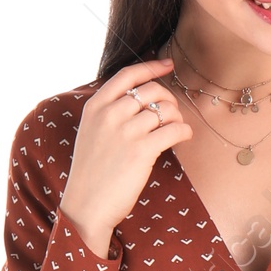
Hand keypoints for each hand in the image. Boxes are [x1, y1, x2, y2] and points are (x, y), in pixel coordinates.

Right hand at [58, 58, 193, 257]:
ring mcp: (126, 132)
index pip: (128, 75)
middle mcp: (110, 114)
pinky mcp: (142, 151)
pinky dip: (184, 131)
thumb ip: (109, 112)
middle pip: (152, 91)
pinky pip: (174, 129)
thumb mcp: (91, 133)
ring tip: (176, 128)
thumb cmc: (91, 172)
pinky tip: (184, 137)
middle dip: (168, 99)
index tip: (168, 66)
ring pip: (166, 110)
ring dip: (178, 117)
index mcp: (96, 106)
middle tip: (172, 113)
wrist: (87, 204)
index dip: (152, 67)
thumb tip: (140, 98)